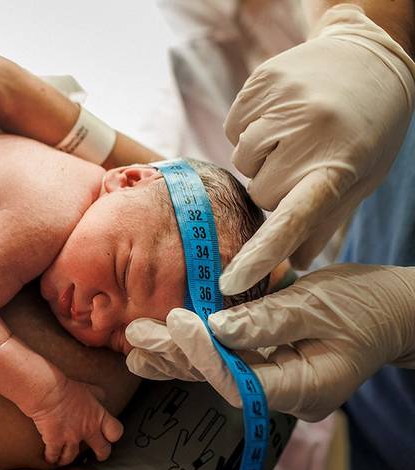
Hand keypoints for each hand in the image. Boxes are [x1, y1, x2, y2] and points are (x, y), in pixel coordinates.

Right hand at [26, 379, 122, 465]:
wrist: (46, 391)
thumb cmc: (65, 387)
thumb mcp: (87, 388)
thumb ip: (96, 394)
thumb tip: (102, 396)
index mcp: (97, 416)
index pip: (115, 432)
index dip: (113, 436)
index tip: (109, 438)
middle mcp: (87, 430)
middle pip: (102, 450)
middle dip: (101, 454)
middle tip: (99, 456)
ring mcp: (71, 438)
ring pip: (72, 456)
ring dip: (67, 458)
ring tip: (64, 459)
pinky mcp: (54, 441)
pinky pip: (53, 456)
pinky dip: (51, 458)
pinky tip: (49, 458)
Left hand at [127, 265, 414, 421]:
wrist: (389, 310)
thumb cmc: (363, 303)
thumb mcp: (318, 305)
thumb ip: (266, 319)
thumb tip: (216, 326)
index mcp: (305, 388)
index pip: (241, 382)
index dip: (204, 354)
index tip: (176, 322)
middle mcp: (284, 393)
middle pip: (220, 381)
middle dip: (176, 356)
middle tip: (136, 334)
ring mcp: (274, 381)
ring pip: (217, 372)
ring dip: (175, 356)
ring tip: (135, 344)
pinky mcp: (266, 363)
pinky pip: (225, 359)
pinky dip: (195, 347)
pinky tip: (162, 340)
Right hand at [220, 4, 414, 294]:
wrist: (368, 56)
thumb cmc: (367, 128)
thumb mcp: (360, 177)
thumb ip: (325, 221)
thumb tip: (295, 263)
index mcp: (337, 165)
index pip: (292, 221)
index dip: (262, 254)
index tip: (232, 282)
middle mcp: (309, 132)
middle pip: (259, 191)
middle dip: (274, 185)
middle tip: (301, 162)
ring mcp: (283, 103)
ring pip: (241, 160)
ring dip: (259, 157)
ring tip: (290, 135)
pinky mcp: (261, 82)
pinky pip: (232, 127)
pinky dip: (247, 129)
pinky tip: (276, 115)